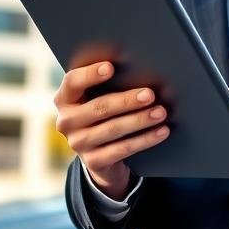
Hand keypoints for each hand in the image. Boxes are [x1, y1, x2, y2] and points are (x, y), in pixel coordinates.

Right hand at [53, 61, 168, 199]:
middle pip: (99, 107)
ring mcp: (78, 143)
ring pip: (113, 129)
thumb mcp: (100, 99)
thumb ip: (111, 85)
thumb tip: (142, 71)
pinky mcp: (93, 161)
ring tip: (161, 112)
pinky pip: (123, 149)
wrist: (103, 156)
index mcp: (65, 99)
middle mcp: (66, 121)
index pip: (72, 82)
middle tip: (150, 94)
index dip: (90, 74)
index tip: (110, 67)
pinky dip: (145, 139)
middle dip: (127, 101)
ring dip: (140, 120)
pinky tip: (162, 131)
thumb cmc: (105, 115)